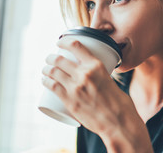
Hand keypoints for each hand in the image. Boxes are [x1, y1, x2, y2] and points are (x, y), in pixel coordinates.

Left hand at [42, 37, 152, 152]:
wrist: (118, 121)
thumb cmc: (119, 102)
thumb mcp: (110, 80)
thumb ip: (98, 77)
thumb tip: (91, 77)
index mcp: (97, 66)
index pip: (75, 46)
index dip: (64, 41)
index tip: (60, 42)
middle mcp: (84, 74)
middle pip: (59, 59)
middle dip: (51, 57)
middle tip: (50, 59)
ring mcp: (75, 88)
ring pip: (53, 72)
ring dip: (46, 68)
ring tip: (45, 69)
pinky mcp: (69, 101)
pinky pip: (52, 86)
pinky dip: (45, 81)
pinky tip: (44, 80)